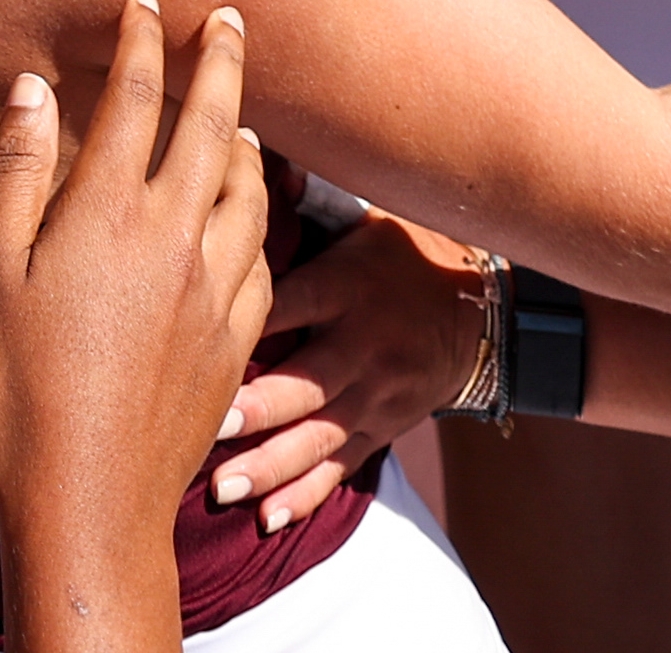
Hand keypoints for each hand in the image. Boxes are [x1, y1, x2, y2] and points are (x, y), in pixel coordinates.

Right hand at [0, 0, 272, 541]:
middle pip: (212, 125)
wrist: (89, 494)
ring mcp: (214, 287)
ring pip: (250, 188)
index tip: (146, 1)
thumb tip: (29, 91)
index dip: (142, 41)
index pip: (134, 99)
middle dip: (221, 62)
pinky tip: (253, 212)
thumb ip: (15, 175)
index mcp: (107, 211)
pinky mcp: (235, 336)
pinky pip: (264, 253)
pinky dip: (263, 212)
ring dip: (248, 136)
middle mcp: (174, 235)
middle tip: (230, 18)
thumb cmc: (17, 388)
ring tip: (245, 112)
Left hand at [210, 213, 488, 530]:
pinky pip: (341, 467)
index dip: (245, 318)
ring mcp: (376, 395)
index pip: (292, 301)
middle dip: (258, 407)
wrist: (480, 310)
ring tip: (222, 487)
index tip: (190, 331)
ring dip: (269, 464)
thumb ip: (302, 203)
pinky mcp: (381, 429)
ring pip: (318, 436)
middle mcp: (364, 345)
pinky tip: (267, 519)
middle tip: (209, 425)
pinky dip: (305, 495)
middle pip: (307, 380)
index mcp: (349, 285)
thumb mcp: (360, 218)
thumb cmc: (398, 251)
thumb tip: (248, 151)